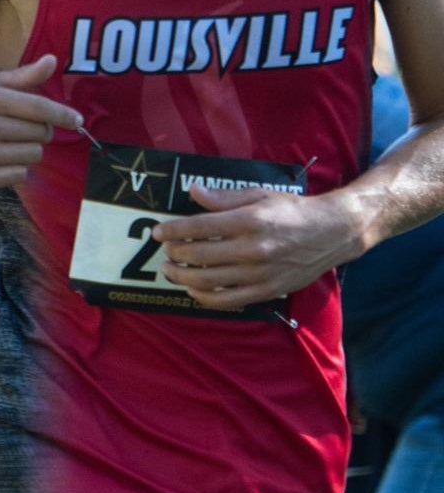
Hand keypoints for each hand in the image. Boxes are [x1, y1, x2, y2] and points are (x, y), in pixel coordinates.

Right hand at [0, 56, 82, 190]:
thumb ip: (25, 77)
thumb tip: (53, 60)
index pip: (39, 108)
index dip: (63, 114)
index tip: (77, 120)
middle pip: (41, 133)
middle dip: (38, 131)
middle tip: (20, 129)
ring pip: (33, 155)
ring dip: (28, 150)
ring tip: (7, 144)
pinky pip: (20, 174)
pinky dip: (15, 168)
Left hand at [152, 185, 364, 310]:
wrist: (334, 233)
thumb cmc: (293, 210)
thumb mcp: (259, 195)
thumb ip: (224, 197)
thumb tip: (193, 191)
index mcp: (250, 221)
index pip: (199, 227)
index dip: (173, 231)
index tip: (159, 232)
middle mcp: (254, 249)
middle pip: (200, 256)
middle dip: (175, 254)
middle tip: (166, 251)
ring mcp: (261, 273)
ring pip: (209, 281)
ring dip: (183, 277)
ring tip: (170, 270)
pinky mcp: (268, 291)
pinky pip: (229, 300)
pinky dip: (205, 298)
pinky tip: (193, 290)